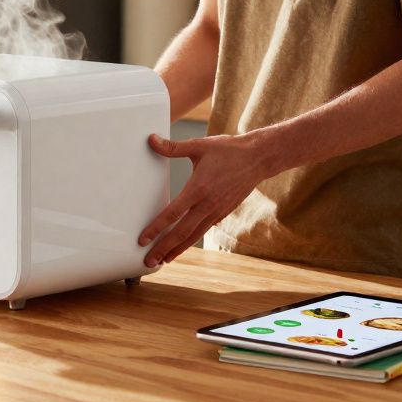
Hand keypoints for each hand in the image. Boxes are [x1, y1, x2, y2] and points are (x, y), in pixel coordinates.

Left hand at [138, 132, 275, 267]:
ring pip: (193, 235)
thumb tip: (151, 140)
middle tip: (149, 261)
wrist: (258, 158)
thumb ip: (173, 147)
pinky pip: (203, 230)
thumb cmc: (228, 150)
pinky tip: (181, 247)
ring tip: (163, 261)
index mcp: (199, 188)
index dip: (156, 228)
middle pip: (181, 232)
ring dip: (177, 249)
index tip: (143, 239)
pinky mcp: (222, 213)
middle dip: (164, 248)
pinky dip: (191, 240)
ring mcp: (216, 211)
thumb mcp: (199, 145)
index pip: (173, 213)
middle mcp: (207, 204)